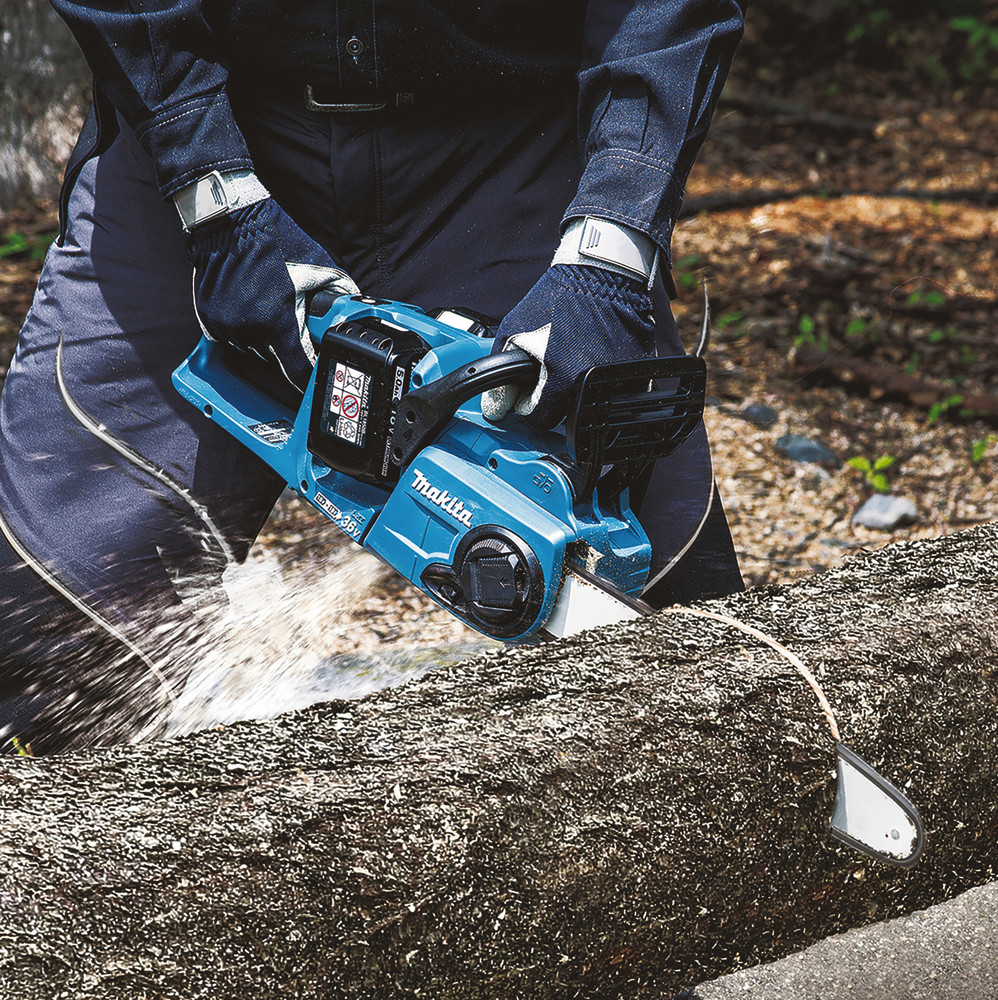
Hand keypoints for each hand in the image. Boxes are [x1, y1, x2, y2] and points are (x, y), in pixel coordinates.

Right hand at [185, 198, 358, 390]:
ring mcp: (226, 326)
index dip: (307, 379)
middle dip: (286, 345)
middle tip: (290, 318)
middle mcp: (249, 330)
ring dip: (263, 338)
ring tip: (267, 305)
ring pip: (252, 349)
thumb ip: (338, 292)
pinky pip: (231, 338)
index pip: (296, 370)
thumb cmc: (275, 240)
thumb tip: (354, 310)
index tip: (312, 382)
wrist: (229, 221)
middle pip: (275, 358)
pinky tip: (249, 304)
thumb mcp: (318, 265)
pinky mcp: (208, 319)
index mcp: (277, 322)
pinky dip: (242, 329)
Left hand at [482, 264, 655, 428]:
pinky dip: (603, 382)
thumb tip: (496, 409)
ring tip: (572, 359)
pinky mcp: (638, 371)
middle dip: (553, 398)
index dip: (530, 402)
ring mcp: (619, 381)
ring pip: (591, 405)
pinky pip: (616, 391)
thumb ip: (501, 375)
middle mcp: (592, 387)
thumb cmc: (557, 298)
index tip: (531, 387)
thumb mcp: (513, 331)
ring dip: (578, 390)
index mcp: (562, 381)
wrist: (602, 272)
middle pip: (566, 416)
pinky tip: (594, 356)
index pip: (540, 418)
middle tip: (551, 369)